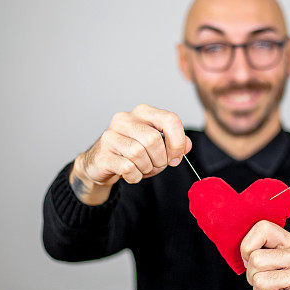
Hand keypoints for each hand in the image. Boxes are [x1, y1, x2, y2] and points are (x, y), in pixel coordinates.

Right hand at [70, 103, 191, 204]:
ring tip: (143, 169)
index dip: (178, 142)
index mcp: (143, 112)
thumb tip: (187, 145)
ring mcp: (111, 135)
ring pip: (139, 153)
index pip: (169, 119)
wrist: (101, 163)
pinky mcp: (103, 154)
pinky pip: (127, 167)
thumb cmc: (132, 153)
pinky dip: (135, 176)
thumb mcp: (157, 146)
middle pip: (153, 139)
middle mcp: (125, 119)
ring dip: (147, 168)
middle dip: (160, 159)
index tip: (176, 157)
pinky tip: (132, 174)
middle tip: (157, 165)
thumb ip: (174, 143)